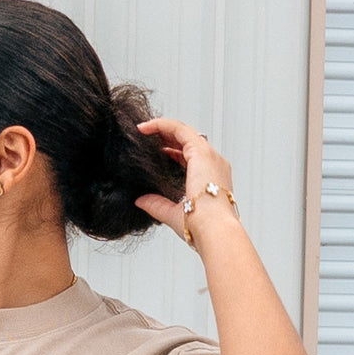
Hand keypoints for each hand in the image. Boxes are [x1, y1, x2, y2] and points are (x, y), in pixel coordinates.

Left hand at [133, 117, 237, 243]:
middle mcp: (213, 164)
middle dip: (166, 136)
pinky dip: (162, 125)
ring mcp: (209, 156)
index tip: (155, 152)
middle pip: (187, 140)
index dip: (172, 151)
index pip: (190, 156)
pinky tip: (145, 128)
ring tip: (143, 129)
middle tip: (145, 136)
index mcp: (211, 177)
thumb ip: (156, 205)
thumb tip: (140, 200)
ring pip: (183, 132)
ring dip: (162, 128)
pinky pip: (179, 130)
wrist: (212, 229)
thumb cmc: (201, 226)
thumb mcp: (173, 214)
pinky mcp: (200, 152)